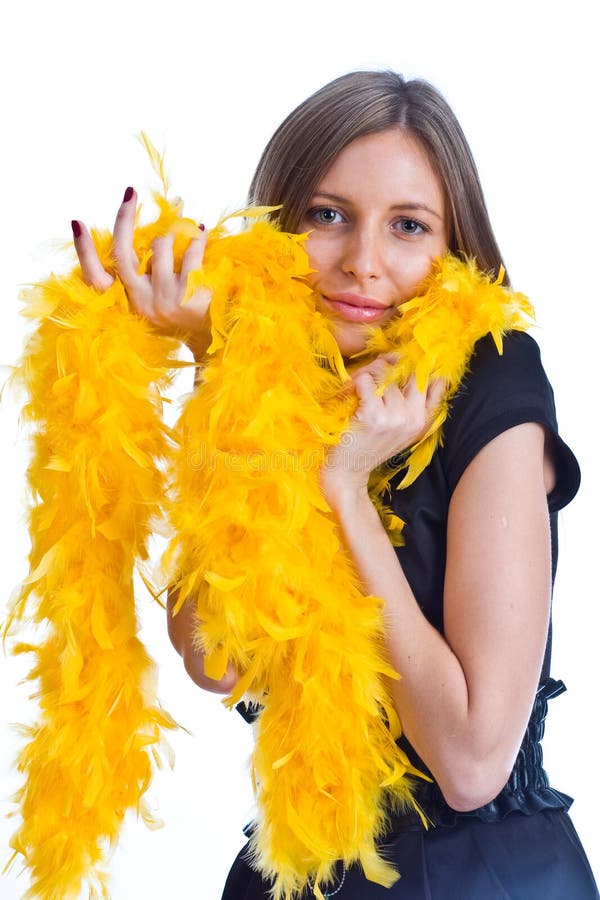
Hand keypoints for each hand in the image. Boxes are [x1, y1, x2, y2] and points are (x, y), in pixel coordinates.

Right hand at [72, 187, 211, 355]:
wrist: (215, 338)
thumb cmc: (182, 312)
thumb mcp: (155, 299)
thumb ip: (142, 275)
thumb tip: (138, 231)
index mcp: (128, 303)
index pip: (95, 279)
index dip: (84, 252)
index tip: (77, 223)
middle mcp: (141, 303)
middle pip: (122, 254)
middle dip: (123, 218)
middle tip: (130, 193)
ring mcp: (165, 300)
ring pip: (160, 244)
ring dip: (175, 230)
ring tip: (188, 226)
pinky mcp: (189, 296)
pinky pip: (191, 252)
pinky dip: (197, 237)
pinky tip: (201, 232)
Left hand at [322, 354, 445, 497]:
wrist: (347, 472)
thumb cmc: (369, 445)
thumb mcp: (401, 427)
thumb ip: (416, 401)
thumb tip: (429, 371)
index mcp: (424, 421)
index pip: (435, 382)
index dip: (418, 368)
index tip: (402, 366)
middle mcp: (415, 418)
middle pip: (409, 372)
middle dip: (388, 369)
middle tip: (371, 380)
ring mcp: (396, 417)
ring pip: (384, 375)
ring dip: (366, 378)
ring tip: (356, 394)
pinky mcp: (374, 415)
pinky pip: (365, 380)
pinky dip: (353, 385)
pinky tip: (350, 398)